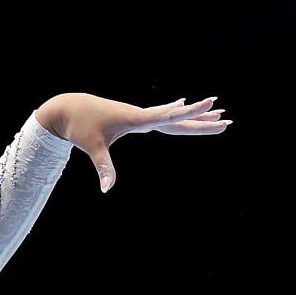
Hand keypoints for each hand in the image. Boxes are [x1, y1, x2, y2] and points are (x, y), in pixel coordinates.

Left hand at [35, 93, 230, 193]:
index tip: (212, 104)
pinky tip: (183, 105)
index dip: (192, 112)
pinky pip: (161, 116)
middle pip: (178, 117)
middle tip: (227, 118)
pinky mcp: (134, 118)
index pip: (170, 116)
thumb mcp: (92, 148)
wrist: (67, 109)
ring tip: (217, 112)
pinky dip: (176, 113)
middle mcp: (142, 115)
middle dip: (202, 119)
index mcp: (137, 119)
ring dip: (194, 115)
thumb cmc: (80, 128)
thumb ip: (104, 168)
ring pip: (173, 116)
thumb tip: (107, 190)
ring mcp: (140, 115)